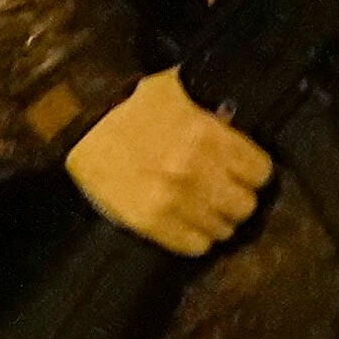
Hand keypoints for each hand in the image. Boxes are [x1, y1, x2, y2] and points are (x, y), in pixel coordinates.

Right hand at [66, 67, 269, 256]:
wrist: (78, 124)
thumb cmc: (128, 103)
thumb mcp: (177, 92)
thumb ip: (211, 109)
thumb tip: (234, 121)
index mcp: (207, 135)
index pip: (260, 172)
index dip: (253, 172)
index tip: (244, 171)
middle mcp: (196, 171)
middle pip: (245, 205)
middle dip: (237, 198)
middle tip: (224, 192)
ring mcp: (173, 201)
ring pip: (223, 229)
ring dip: (215, 220)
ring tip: (202, 210)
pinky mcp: (150, 223)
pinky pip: (194, 246)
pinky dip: (195, 238)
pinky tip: (186, 223)